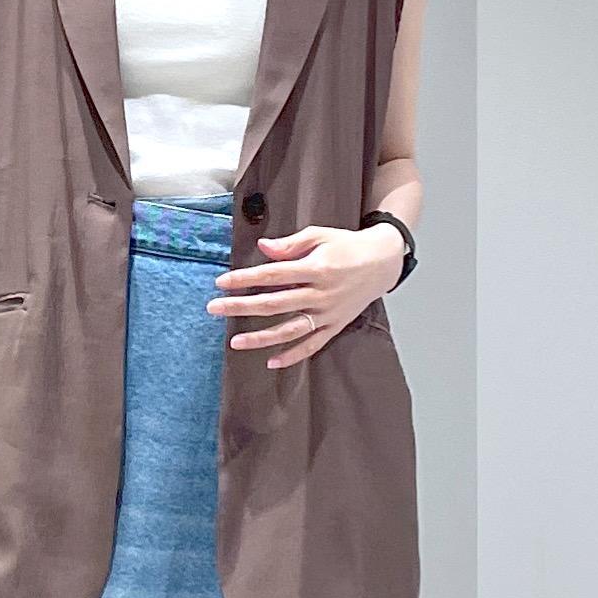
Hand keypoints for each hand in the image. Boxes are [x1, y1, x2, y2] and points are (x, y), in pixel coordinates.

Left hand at [206, 221, 404, 368]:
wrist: (383, 262)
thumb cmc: (348, 245)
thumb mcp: (320, 235)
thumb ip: (290, 244)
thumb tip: (262, 248)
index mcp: (316, 268)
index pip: (273, 275)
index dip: (245, 279)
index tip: (221, 282)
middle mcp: (321, 294)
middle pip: (274, 304)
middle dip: (241, 307)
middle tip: (214, 308)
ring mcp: (328, 313)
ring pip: (290, 330)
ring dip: (261, 338)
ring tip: (235, 343)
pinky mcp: (335, 326)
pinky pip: (312, 345)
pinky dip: (293, 355)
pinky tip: (272, 362)